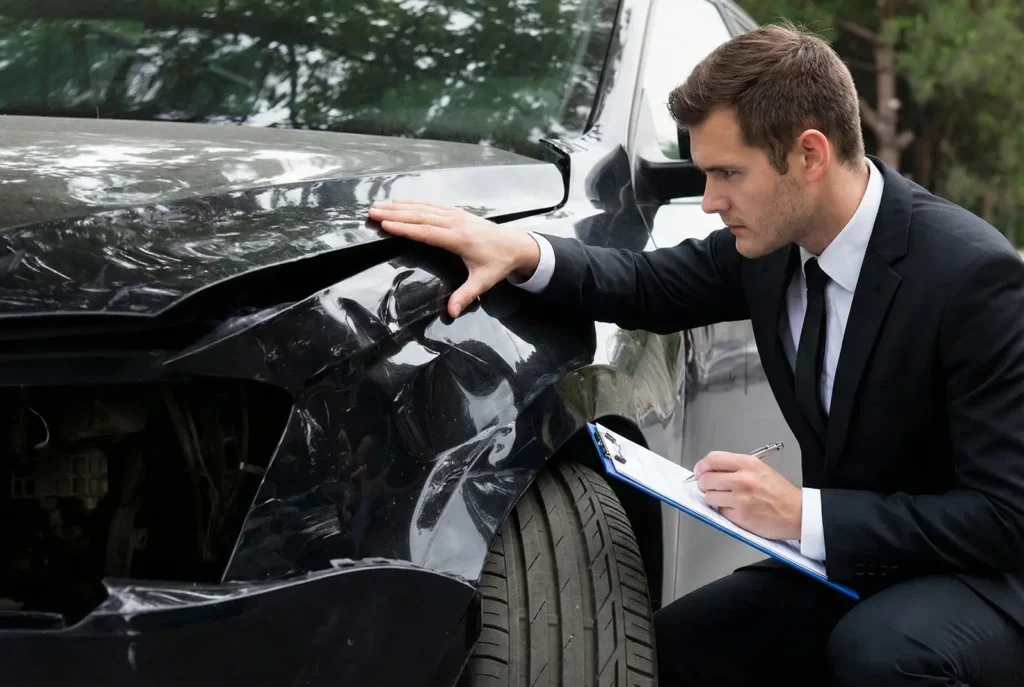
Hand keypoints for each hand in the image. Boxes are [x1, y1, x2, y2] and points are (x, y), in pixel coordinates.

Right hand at [368, 199, 540, 317]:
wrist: (516, 244)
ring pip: (423, 207)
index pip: (426, 231)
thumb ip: (466, 295)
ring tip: (378, 205)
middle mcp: (455, 222)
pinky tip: (399, 201)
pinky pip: (431, 205)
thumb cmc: (499, 263)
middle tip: (372, 211)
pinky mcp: (456, 212)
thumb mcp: (484, 282)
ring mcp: (455, 215)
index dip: (405, 228)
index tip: (385, 224)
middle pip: (420, 216)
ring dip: (400, 205)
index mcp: (459, 238)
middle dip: (395, 213)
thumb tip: (451, 311)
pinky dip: (413, 202)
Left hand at [693, 451, 801, 540]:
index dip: (702, 466)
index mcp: (748, 464)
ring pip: (709, 497)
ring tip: (726, 499)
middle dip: (704, 484)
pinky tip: (736, 509)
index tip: (700, 471)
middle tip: (710, 487)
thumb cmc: (780, 493)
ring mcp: (740, 499)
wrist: (798, 513)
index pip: (712, 459)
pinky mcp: (740, 517)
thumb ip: (736, 468)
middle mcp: (742, 480)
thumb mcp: (760, 470)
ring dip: (713, 499)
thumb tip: (712, 470)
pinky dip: (724, 511)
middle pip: (706, 479)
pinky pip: (720, 512)